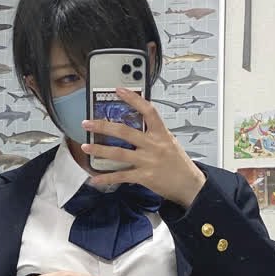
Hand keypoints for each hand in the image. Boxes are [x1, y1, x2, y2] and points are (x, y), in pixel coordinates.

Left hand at [80, 87, 206, 207]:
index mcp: (161, 134)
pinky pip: (121, 176)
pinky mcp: (144, 177)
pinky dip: (107, 178)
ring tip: (85, 147)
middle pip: (125, 132)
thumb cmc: (179, 163)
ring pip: (119, 154)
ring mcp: (148, 161)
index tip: (119, 90)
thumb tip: (138, 121)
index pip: (148, 111)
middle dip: (103, 126)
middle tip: (87, 123)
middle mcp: (153, 145)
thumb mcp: (170, 142)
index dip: (133, 99)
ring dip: (99, 150)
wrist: (189, 185)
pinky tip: (95, 179)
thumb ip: (154, 132)